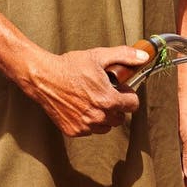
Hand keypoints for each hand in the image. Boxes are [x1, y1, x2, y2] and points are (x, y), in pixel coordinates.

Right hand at [27, 45, 149, 136]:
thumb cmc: (70, 66)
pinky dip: (89, 121)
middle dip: (117, 106)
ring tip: (93, 100)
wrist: (43, 78)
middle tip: (106, 92)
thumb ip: (124, 56)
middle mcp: (98, 116)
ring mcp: (85, 126)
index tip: (121, 88)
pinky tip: (81, 106)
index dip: (128, 95)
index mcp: (107, 100)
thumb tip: (143, 57)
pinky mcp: (73, 131)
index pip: (132, 105)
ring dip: (104, 116)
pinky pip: (90, 130)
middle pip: (120, 117)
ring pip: (106, 126)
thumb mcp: (98, 56)